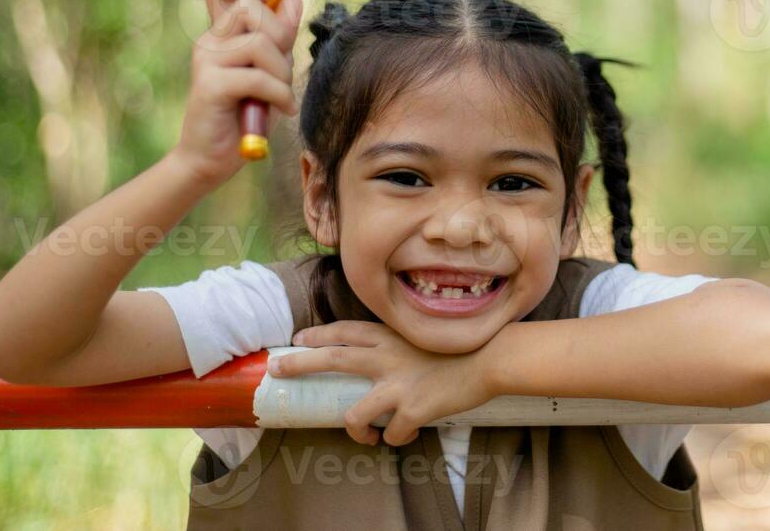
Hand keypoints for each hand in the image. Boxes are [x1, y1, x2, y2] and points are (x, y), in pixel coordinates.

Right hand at [173, 0, 301, 186]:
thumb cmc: (245, 115)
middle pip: (251, 7)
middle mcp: (210, 40)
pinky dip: (279, 95)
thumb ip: (280, 39)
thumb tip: (294, 1)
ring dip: (282, 72)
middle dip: (280, 37)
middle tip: (283, 71)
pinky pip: (257, 78)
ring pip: (259, 42)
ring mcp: (206, 60)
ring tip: (281, 96)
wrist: (211, 159)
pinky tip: (283, 110)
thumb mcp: (272, 71)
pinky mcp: (209, 84)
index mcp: (222, 34)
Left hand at [267, 322, 495, 446]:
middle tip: (277, 368)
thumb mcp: (424, 335)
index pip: (345, 331)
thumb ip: (400, 346)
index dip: (319, 335)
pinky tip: (409, 434)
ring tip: (365, 434)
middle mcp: (388, 357)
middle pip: (334, 358)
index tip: (298, 339)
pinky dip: (397, 438)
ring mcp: (399, 385)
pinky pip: (393, 434)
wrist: (492, 358)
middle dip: (301, 363)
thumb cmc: (462, 346)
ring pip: (355, 414)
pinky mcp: (413, 410)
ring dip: (355, 430)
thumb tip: (384, 361)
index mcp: (391, 336)